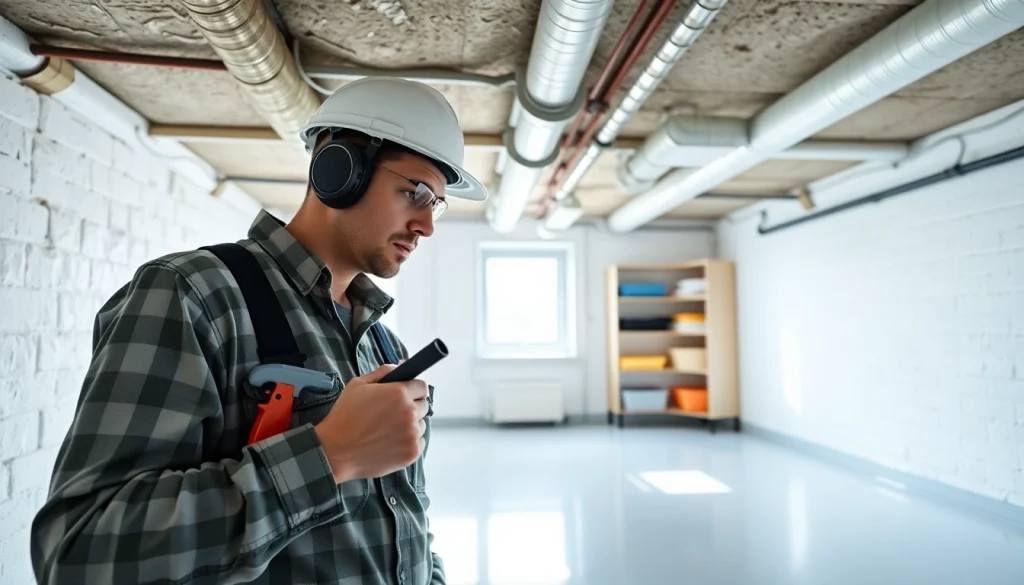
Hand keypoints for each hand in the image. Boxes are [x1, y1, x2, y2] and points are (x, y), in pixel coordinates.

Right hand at [314, 364, 429, 483]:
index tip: (406, 395)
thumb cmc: (345, 416)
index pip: (422, 386)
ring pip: (421, 425)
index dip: (414, 389)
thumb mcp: (358, 385)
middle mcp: (409, 412)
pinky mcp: (411, 453)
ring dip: (411, 426)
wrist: (336, 450)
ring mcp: (412, 434)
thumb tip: (402, 365)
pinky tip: (390, 442)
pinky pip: (419, 443)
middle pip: (424, 405)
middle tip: (393, 414)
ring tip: (389, 430)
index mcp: (398, 393)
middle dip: (412, 406)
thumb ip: (383, 372)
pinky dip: (409, 442)